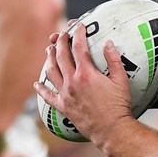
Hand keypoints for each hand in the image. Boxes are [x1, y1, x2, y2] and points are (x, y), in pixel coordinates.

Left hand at [34, 23, 133, 148]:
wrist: (111, 130)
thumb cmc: (119, 105)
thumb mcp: (121, 80)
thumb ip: (113, 59)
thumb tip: (108, 43)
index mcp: (86, 74)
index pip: (78, 47)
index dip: (78, 33)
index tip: (78, 26)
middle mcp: (72, 82)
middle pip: (61, 56)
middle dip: (60, 41)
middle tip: (61, 34)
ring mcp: (65, 95)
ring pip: (51, 72)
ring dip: (49, 59)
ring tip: (49, 50)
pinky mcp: (63, 107)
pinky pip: (48, 96)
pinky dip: (41, 89)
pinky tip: (37, 84)